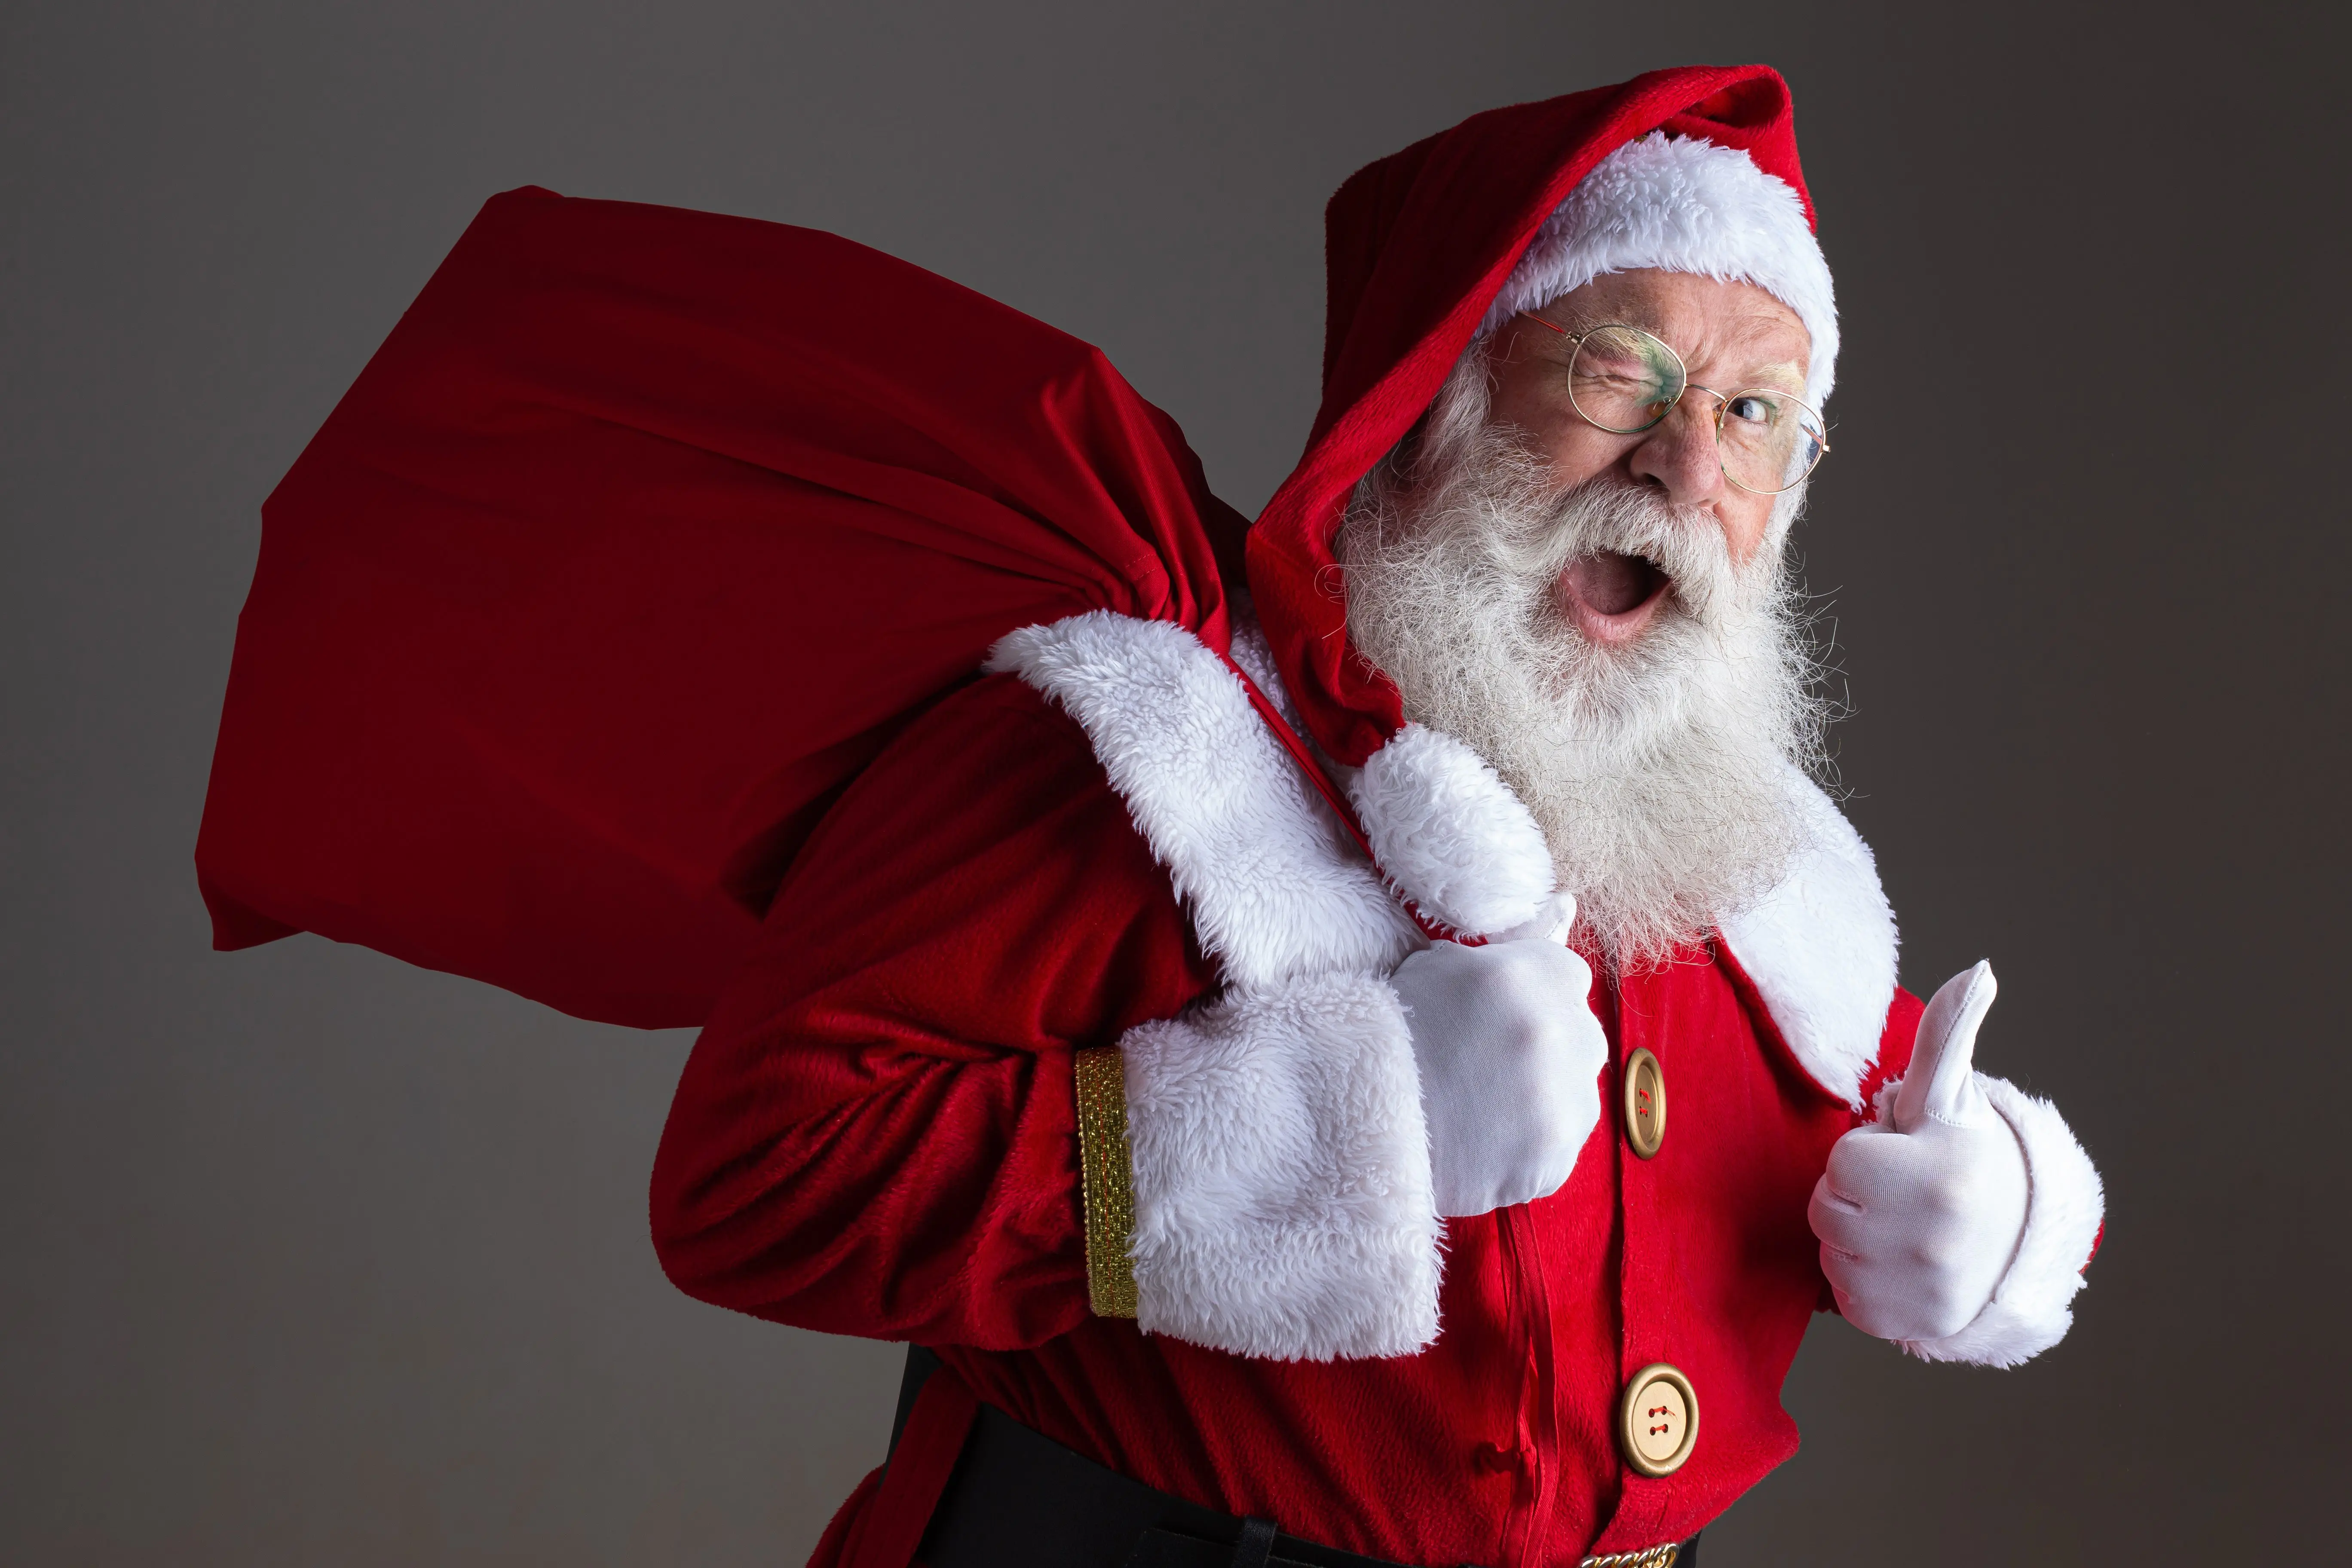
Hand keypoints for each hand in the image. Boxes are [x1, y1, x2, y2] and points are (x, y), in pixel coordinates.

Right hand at [1389, 896, 1606, 1217]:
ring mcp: (1561, 1101)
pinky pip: (1561, 1147)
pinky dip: (1531, 1147)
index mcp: (1525, 975)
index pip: (1568, 975)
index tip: (1499, 1017)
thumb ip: (1515, 942)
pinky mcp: (1554, 1158)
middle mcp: (1555, 1032)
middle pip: (1580, 1034)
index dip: (1532, 996)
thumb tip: (1567, 904)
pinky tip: (1487, 1142)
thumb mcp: (1440, 968)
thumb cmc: (1391, 1035)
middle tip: (1487, 1065)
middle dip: (1545, 1047)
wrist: (1352, 1117)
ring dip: (1543, 1098)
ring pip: (1576, 1093)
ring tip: (1482, 1109)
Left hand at [1809, 962, 2030, 1341]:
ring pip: (1830, 1253)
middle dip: (1853, 1197)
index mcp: (1936, 1181)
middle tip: (1900, 1194)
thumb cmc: (1963, 1158)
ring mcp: (1917, 1291)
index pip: (1840, 1164)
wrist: (2012, 1244)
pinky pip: (1842, 1293)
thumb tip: (1980, 970)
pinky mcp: (1902, 1325)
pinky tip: (1898, 1263)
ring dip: (1855, 1238)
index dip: (1863, 1156)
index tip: (1901, 1158)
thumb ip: (1952, 1033)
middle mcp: (1930, 1243)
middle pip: (1827, 1211)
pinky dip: (1861, 1279)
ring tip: (1902, 1227)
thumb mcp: (1953, 1097)